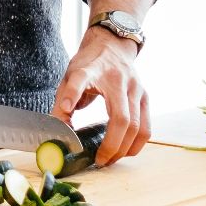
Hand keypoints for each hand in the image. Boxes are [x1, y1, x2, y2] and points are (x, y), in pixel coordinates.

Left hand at [50, 27, 149, 164]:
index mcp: (92, 71)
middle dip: (112, 146)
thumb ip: (62, 100)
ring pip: (138, 127)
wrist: (112, 45)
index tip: (65, 108)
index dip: (72, 94)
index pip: (80, 80)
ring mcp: (136, 89)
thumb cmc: (90, 63)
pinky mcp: (145, 97)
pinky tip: (124, 150)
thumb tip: (59, 131)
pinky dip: (136, 143)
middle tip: (99, 160)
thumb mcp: (70, 76)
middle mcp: (118, 80)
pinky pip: (146, 127)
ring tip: (111, 159)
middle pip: (122, 119)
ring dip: (125, 149)